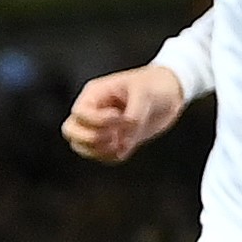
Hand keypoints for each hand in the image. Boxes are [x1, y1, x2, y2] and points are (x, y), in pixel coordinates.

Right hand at [63, 64, 188, 163]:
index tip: (119, 115)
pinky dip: (111, 157)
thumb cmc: (154, 84)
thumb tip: (123, 141)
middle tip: (113, 134)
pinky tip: (126, 148)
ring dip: (99, 150)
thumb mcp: (144, 93)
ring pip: (81, 146)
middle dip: (91, 138)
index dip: (96, 120)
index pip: (79, 113)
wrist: (171, 92)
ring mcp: (103, 128)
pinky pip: (102, 156)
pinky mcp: (115, 140)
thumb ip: (134, 115)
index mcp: (95, 95)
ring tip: (120, 143)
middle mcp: (94, 112)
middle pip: (70, 131)